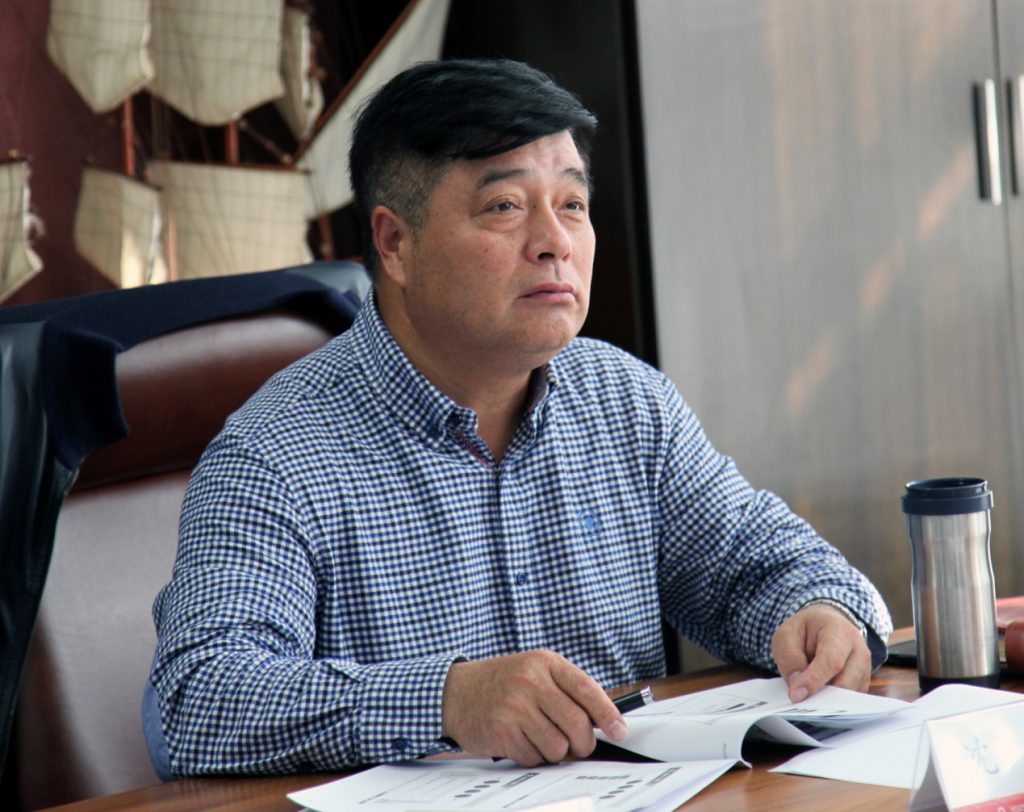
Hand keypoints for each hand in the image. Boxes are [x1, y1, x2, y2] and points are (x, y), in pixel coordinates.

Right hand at [440, 650, 627, 765]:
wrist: (456, 691)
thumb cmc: (504, 683)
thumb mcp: (534, 672)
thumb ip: (565, 691)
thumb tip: (603, 721)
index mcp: (545, 663)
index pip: (586, 689)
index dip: (608, 713)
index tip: (619, 730)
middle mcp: (530, 682)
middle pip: (576, 724)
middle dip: (583, 743)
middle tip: (578, 746)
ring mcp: (514, 707)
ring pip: (557, 746)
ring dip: (556, 752)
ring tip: (542, 739)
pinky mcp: (501, 731)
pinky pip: (534, 758)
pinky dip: (533, 756)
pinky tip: (521, 741)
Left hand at [771, 604, 870, 702]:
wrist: (824, 625)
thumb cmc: (805, 630)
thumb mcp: (787, 636)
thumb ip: (790, 660)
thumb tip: (798, 690)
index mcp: (839, 630)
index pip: (831, 660)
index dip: (814, 680)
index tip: (797, 695)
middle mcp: (859, 650)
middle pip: (845, 682)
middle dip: (821, 695)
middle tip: (799, 699)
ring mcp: (864, 669)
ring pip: (848, 695)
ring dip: (827, 700)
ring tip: (807, 692)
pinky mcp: (863, 684)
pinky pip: (851, 702)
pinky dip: (833, 703)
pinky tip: (818, 696)